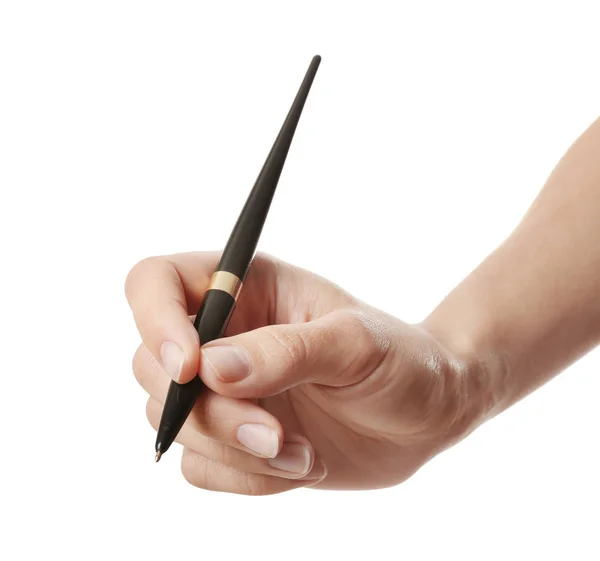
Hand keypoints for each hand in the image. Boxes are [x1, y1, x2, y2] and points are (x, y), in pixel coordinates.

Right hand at [125, 252, 491, 494]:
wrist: (424, 417)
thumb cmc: (400, 361)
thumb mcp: (355, 344)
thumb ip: (285, 351)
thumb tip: (211, 368)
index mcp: (245, 287)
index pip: (156, 283)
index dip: (154, 320)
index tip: (190, 368)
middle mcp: (223, 335)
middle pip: (153, 366)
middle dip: (208, 412)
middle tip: (271, 433)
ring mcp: (223, 390)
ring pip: (173, 423)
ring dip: (233, 450)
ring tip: (302, 454)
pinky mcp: (230, 438)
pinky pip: (200, 467)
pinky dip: (245, 478)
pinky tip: (300, 465)